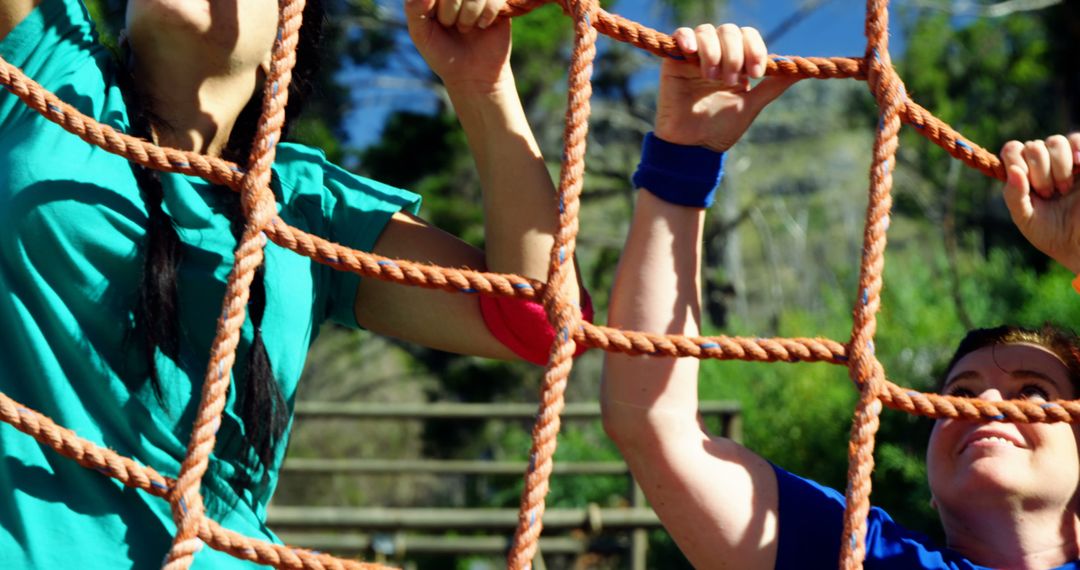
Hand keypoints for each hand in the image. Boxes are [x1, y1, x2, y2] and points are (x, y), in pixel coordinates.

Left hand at [404, 0, 511, 92]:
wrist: (473, 76)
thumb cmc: (443, 55)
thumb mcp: (421, 34)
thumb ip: (414, 10)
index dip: (439, 6)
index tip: (437, 20)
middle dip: (449, 10)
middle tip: (450, 26)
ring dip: (468, 14)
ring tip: (465, 29)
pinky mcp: (500, 4)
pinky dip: (486, 14)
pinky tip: (482, 26)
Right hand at [655, 24, 798, 151]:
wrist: (692, 147)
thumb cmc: (720, 130)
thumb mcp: (751, 105)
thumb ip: (773, 85)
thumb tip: (803, 69)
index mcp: (736, 62)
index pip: (748, 36)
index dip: (754, 48)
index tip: (754, 74)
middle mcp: (716, 54)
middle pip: (730, 31)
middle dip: (734, 54)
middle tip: (731, 81)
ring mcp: (695, 56)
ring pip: (707, 31)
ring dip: (714, 51)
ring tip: (711, 78)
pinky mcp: (674, 61)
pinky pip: (680, 35)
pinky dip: (687, 37)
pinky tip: (692, 51)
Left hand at [1001, 134, 1079, 273]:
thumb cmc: (1051, 233)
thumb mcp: (1025, 218)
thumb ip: (1014, 195)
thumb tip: (1013, 170)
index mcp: (1024, 174)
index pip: (1013, 150)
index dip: (1015, 162)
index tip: (1027, 186)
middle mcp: (1044, 164)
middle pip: (1034, 146)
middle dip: (1039, 172)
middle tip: (1049, 194)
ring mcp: (1067, 160)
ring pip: (1056, 141)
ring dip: (1058, 166)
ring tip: (1064, 189)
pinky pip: (1078, 139)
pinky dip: (1077, 149)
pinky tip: (1078, 165)